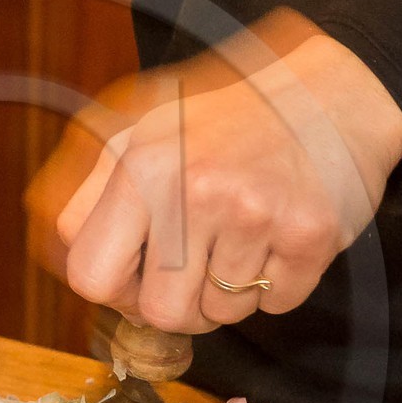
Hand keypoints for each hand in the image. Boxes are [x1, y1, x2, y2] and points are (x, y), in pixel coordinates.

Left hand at [28, 19, 401, 334]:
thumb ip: (96, 189)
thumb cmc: (231, 115)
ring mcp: (254, 213)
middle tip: (199, 271)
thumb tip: (66, 257)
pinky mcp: (309, 234)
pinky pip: (278, 304)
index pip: (90, 276)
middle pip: (160, 312)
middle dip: (178, 304)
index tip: (137, 276)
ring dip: (233, 291)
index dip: (114, 289)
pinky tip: (280, 237)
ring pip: (223, 314)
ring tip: (245, 237)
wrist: (334, 89)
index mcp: (139, 164)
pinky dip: (279, 284)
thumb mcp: (144, 129)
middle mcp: (192, 189)